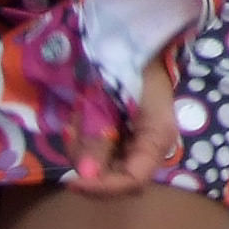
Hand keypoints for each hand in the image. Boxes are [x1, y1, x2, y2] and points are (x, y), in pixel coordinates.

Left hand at [68, 55, 179, 196]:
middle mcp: (150, 147)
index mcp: (157, 138)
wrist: (138, 41)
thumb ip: (98, 138)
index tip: (70, 180)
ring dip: (82, 144)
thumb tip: (85, 176)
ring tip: (80, 111)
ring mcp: (136, 142)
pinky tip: (83, 114)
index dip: (102, 187)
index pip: (133, 181)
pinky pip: (98, 150)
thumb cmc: (129, 66)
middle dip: (87, 159)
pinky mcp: (123, 136)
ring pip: (101, 164)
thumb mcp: (110, 101)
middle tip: (74, 129)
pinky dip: (83, 138)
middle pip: (114, 175)